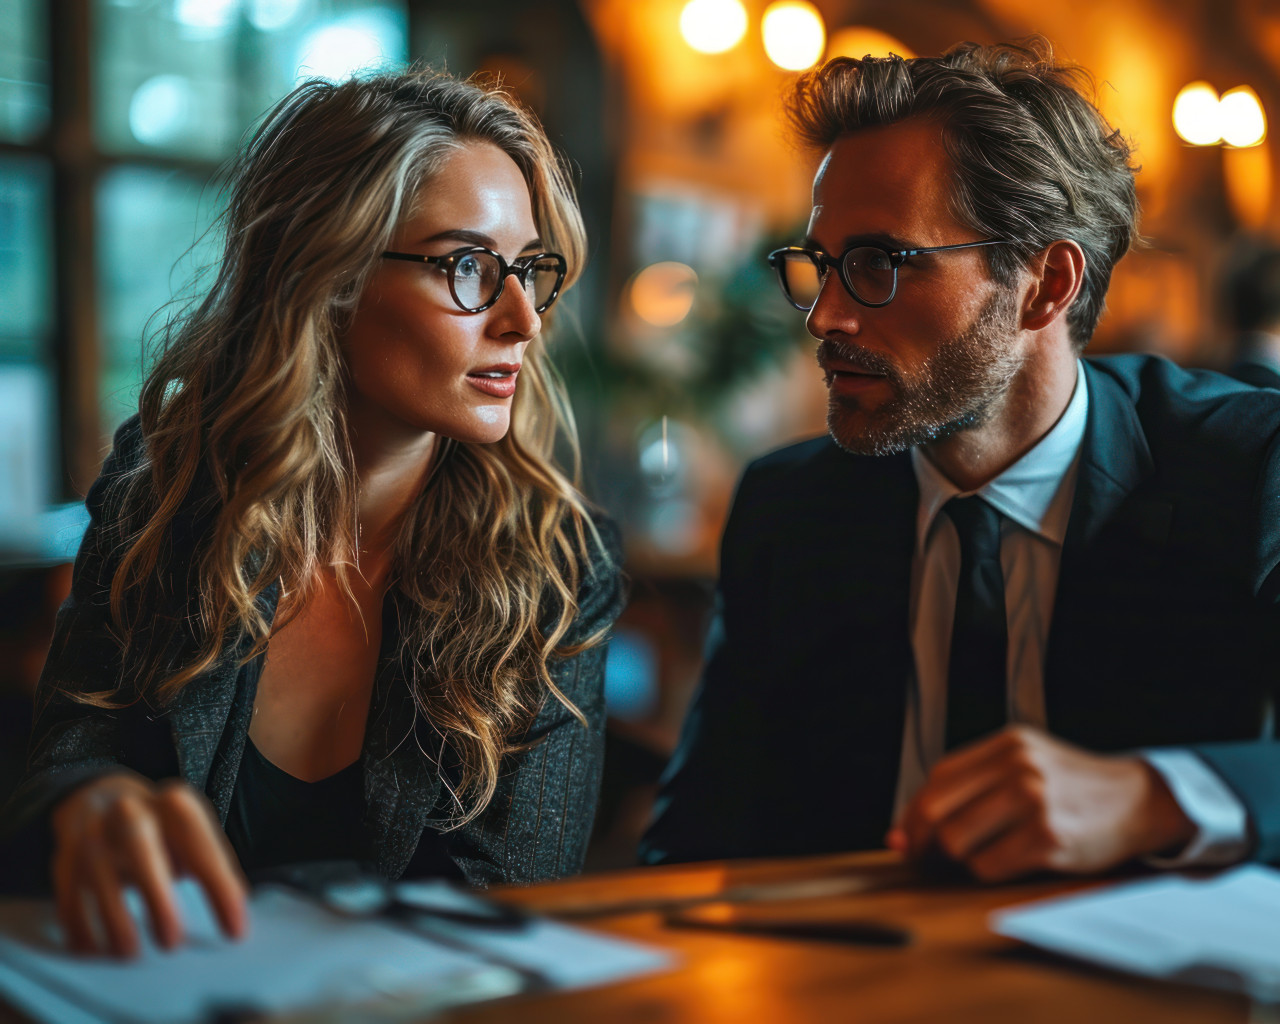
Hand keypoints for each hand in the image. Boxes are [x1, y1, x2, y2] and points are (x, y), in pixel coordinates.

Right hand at [50, 773, 247, 956]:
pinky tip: (93, 949)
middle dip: (155, 895)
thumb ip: (208, 867)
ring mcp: (93, 830)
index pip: (201, 846)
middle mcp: (131, 810)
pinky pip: (66, 891)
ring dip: (113, 917)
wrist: (102, 797)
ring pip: (95, 869)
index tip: (234, 932)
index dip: (220, 889)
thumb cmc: (160, 829)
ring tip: (129, 952)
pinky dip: (78, 924)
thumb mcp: (190, 835)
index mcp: (175, 805)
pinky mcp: (64, 855)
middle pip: (139, 842)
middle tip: (171, 942)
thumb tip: (232, 917)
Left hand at [887, 726, 1195, 881]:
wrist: (1139, 800)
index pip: (938, 778)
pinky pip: (988, 865)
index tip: (903, 835)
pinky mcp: (1048, 839)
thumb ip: (975, 783)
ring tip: (976, 856)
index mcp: (1007, 744)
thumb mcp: (1026, 762)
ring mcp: (1034, 802)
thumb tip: (907, 827)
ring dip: (958, 858)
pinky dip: (986, 871)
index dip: (913, 812)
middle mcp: (1018, 767)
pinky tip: (1004, 862)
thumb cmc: (1073, 786)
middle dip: (923, 840)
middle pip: (938, 810)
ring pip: (958, 841)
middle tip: (922, 857)